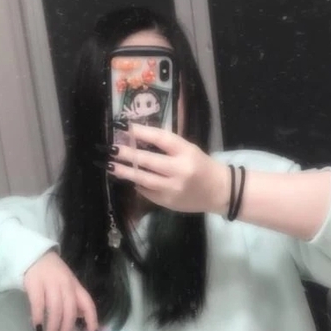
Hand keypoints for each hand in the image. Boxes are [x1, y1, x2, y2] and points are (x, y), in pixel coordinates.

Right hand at [23, 251, 97, 330]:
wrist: (34, 255)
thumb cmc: (53, 275)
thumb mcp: (68, 287)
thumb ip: (75, 304)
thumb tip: (83, 326)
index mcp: (76, 287)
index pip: (88, 305)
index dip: (93, 322)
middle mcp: (66, 285)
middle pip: (70, 311)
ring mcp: (50, 283)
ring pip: (55, 309)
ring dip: (52, 329)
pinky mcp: (35, 283)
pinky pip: (38, 304)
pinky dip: (38, 319)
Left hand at [107, 124, 228, 213]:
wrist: (220, 192)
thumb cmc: (202, 166)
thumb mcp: (189, 149)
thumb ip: (167, 145)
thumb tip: (137, 138)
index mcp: (186, 152)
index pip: (161, 139)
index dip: (141, 132)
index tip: (124, 127)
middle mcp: (180, 171)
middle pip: (148, 161)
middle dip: (127, 154)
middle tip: (110, 149)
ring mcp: (173, 189)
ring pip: (144, 179)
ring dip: (125, 172)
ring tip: (110, 166)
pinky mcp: (168, 202)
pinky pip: (147, 193)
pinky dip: (138, 185)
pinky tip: (130, 179)